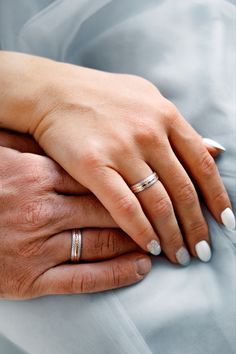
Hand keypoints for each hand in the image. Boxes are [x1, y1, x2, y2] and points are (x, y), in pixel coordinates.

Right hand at [0, 52, 233, 266]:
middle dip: (196, 226)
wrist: (53, 92)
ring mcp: (122, 149)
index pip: (203, 164)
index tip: (224, 222)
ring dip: (172, 234)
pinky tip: (151, 247)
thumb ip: (179, 127)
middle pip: (183, 189)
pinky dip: (141, 231)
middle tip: (201, 251)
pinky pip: (125, 206)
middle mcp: (149, 133)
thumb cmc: (101, 97)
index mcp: (166, 116)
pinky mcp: (93, 165)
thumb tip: (215, 149)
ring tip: (180, 256)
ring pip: (158, 202)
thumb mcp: (147, 99)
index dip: (216, 197)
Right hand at [0, 146, 150, 298]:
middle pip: (105, 211)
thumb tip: (64, 139)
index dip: (125, 183)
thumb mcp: (1, 155)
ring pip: (101, 243)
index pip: (96, 180)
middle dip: (138, 213)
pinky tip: (140, 269)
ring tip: (159, 240)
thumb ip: (33, 146)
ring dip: (135, 242)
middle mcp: (43, 212)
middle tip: (164, 213)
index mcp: (36, 177)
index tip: (147, 183)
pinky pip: (83, 278)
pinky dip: (116, 274)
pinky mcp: (33, 279)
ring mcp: (40, 247)